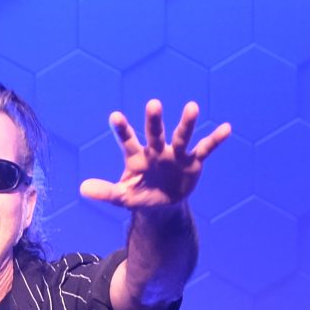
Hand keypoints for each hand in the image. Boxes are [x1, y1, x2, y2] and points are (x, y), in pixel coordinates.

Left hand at [79, 99, 230, 214]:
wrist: (162, 205)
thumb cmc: (139, 196)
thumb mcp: (122, 197)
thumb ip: (105, 192)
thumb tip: (82, 189)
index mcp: (137, 157)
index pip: (127, 141)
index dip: (122, 130)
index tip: (114, 116)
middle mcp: (156, 151)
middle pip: (155, 133)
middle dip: (154, 120)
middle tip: (153, 104)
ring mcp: (175, 154)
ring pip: (181, 136)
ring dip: (186, 123)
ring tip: (192, 106)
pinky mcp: (193, 161)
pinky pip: (205, 148)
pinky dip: (215, 139)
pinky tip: (226, 128)